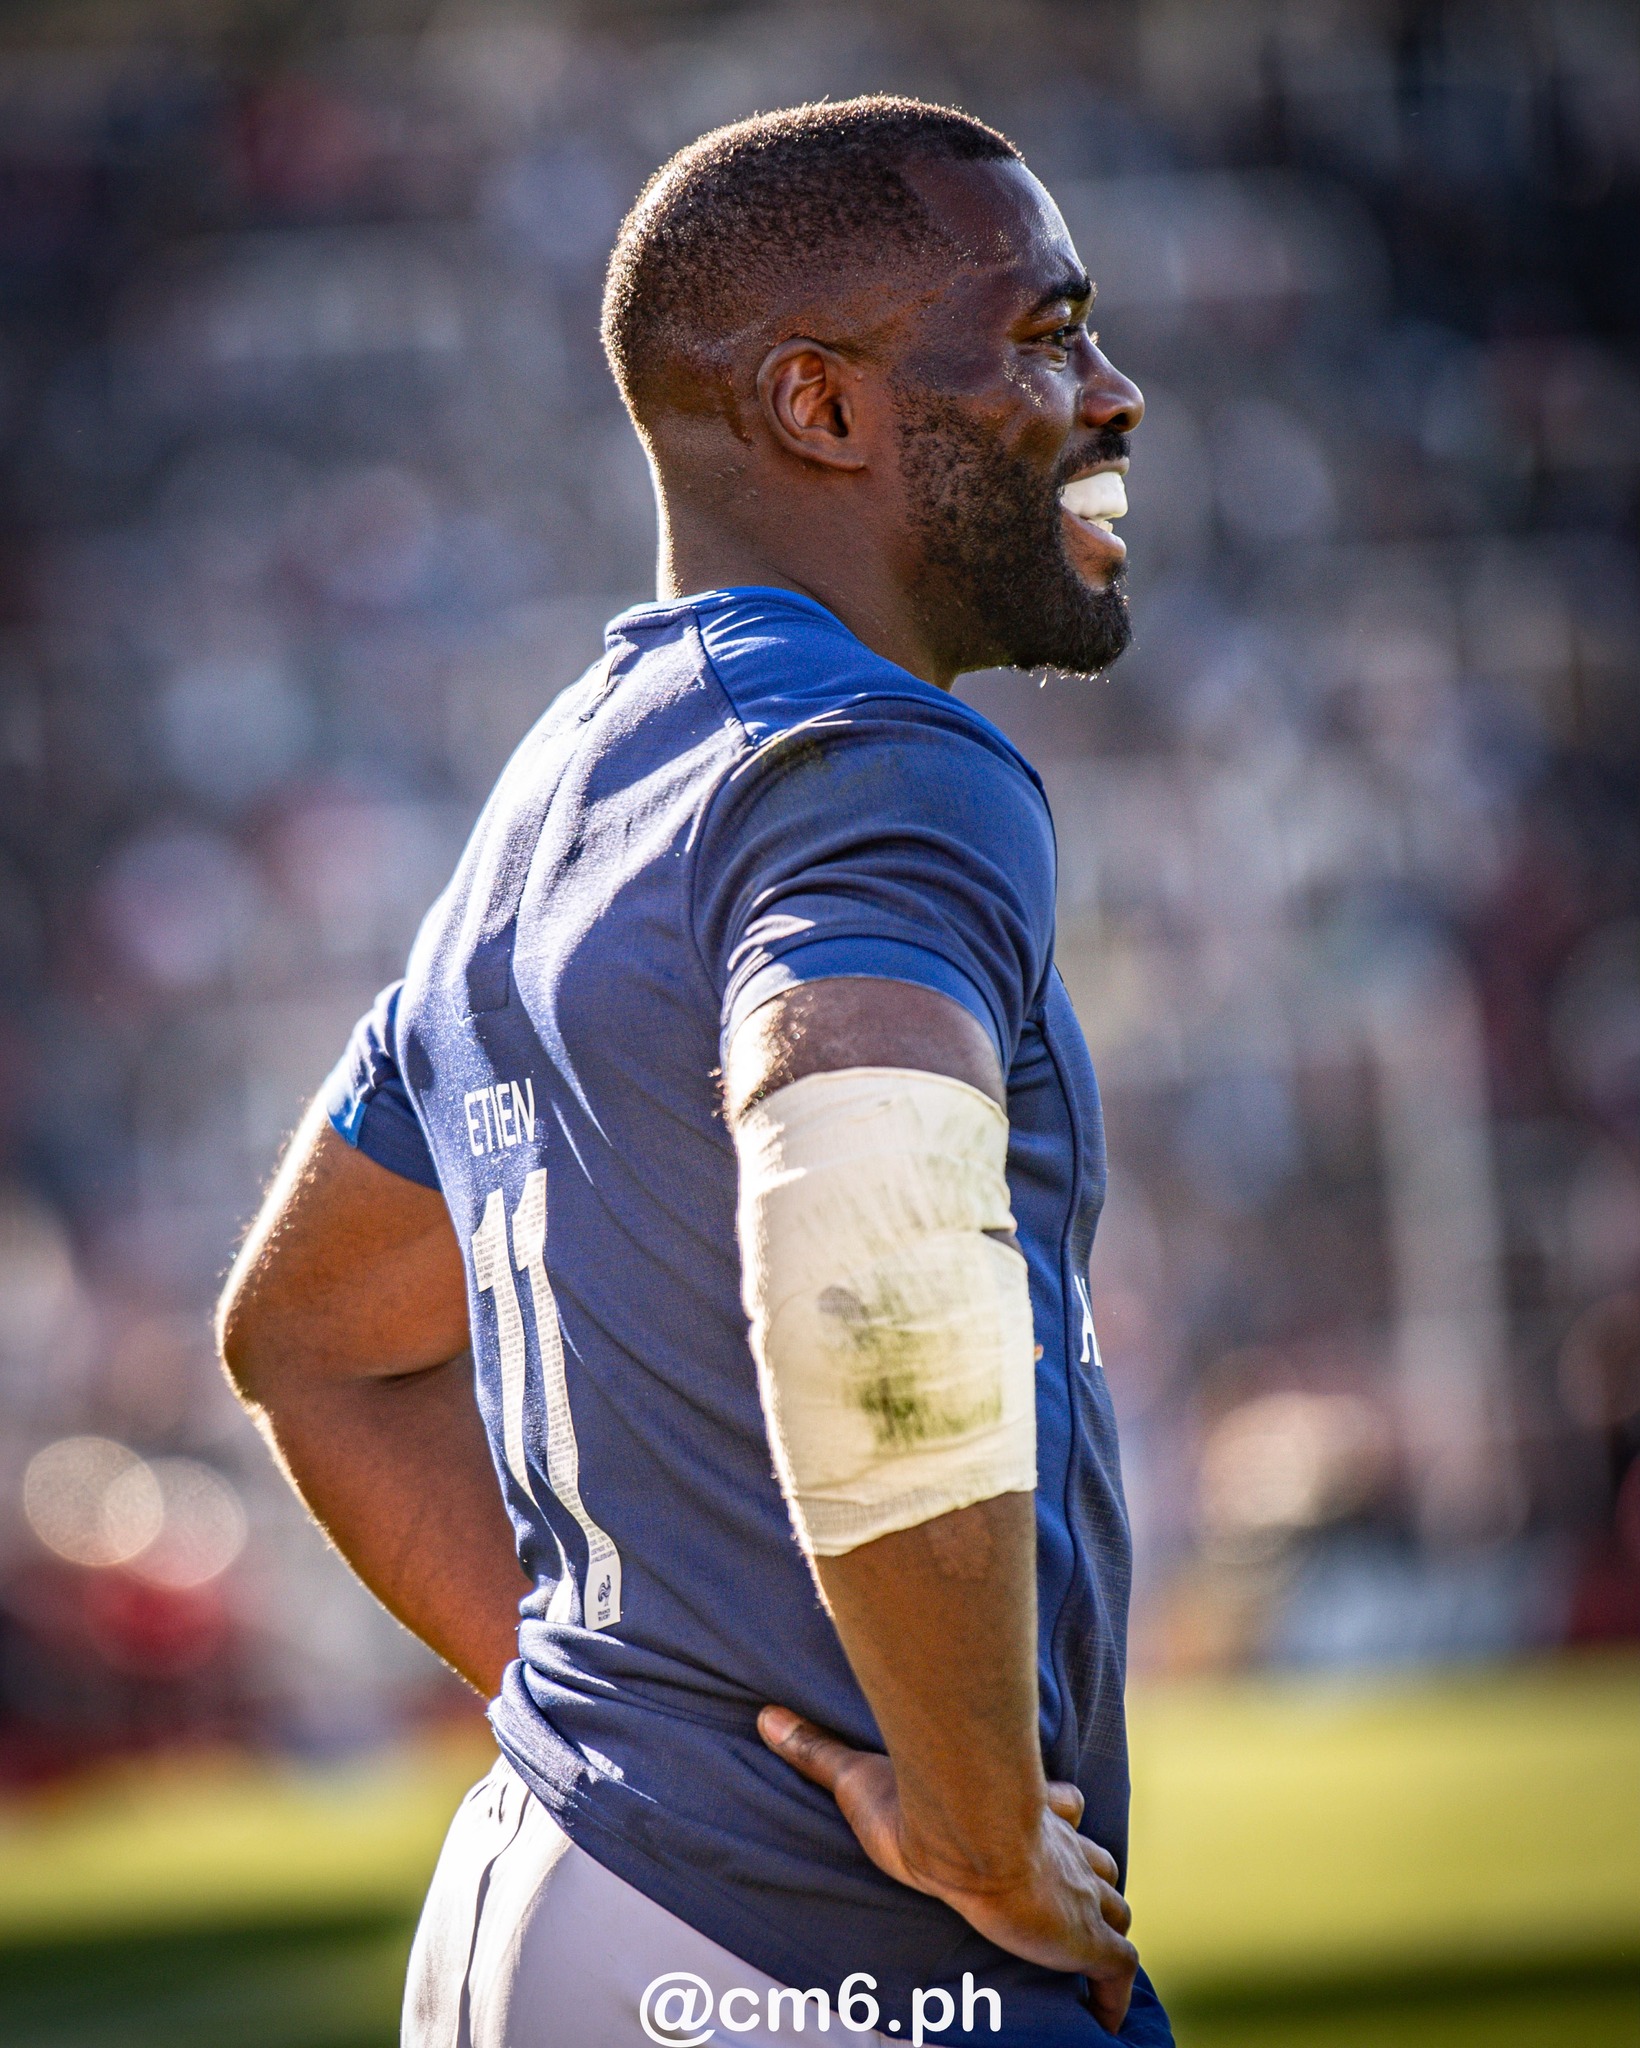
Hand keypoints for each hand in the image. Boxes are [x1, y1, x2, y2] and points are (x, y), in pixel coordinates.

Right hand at [758, 1706, 1137, 2034]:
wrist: (970, 1836)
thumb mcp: (859, 1775)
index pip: (1062, 1808)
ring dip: (1105, 1927)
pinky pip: (1118, 1973)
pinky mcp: (1090, 1941)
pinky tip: (1106, 2015)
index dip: (1061, 1818)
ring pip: (1116, 1909)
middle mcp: (1062, 1850)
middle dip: (1089, 1878)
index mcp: (1025, 1810)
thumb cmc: (920, 1804)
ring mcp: (1081, 1897)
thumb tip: (766, 1716)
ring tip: (1087, 1951)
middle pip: (1097, 1861)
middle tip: (1071, 1901)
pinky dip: (1115, 1995)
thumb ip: (817, 1751)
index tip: (1056, 1820)